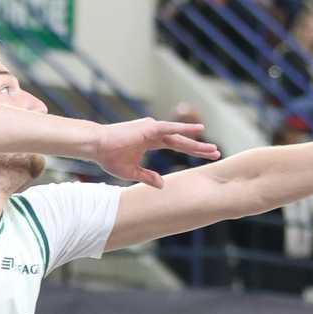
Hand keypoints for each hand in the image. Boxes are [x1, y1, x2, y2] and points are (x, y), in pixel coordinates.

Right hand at [91, 112, 220, 184]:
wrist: (96, 146)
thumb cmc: (109, 157)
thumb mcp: (132, 172)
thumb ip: (148, 177)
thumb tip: (163, 185)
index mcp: (150, 141)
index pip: (176, 145)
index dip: (191, 151)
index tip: (206, 155)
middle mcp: (154, 132)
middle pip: (182, 141)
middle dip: (199, 148)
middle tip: (216, 153)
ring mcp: (152, 128)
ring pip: (180, 136)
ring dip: (197, 143)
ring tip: (213, 149)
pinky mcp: (149, 127)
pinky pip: (171, 129)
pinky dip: (185, 129)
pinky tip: (199, 131)